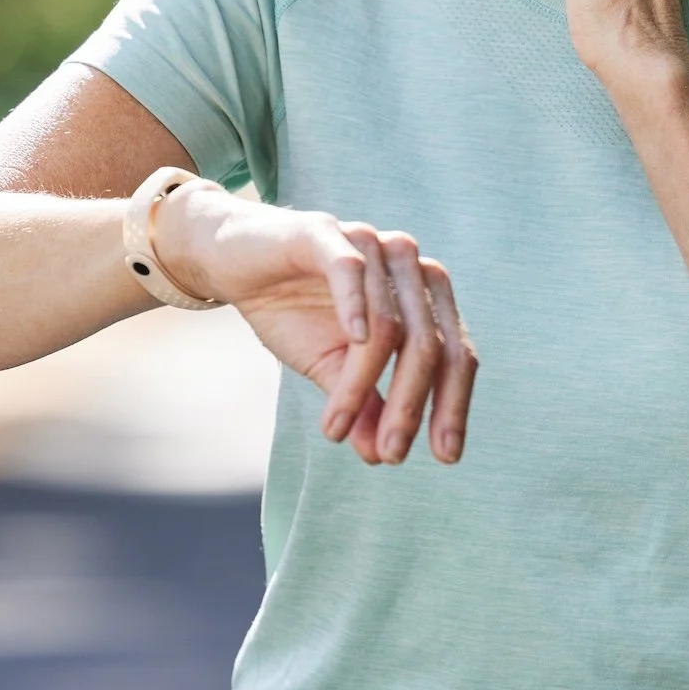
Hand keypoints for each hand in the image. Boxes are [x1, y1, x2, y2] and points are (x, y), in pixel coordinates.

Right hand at [155, 184, 476, 464]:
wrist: (233, 261)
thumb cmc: (293, 311)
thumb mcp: (330, 367)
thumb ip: (363, 403)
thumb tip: (381, 456)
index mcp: (423, 296)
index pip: (454, 354)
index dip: (453, 406)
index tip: (445, 457)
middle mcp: (408, 265)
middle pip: (429, 343)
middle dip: (410, 405)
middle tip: (390, 453)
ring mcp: (370, 244)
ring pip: (388, 324)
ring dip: (362, 384)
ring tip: (335, 428)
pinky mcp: (326, 232)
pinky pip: (351, 271)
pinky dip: (355, 308)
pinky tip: (353, 342)